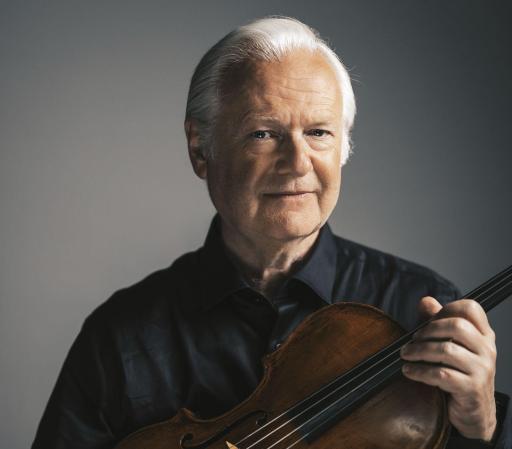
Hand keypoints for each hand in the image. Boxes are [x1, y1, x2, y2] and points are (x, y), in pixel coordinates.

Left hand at [400, 296, 496, 440]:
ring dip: (419, 351)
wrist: (475, 413)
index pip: (471, 308)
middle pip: (457, 325)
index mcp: (483, 335)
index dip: (446, 309)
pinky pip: (441, 375)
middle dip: (428, 330)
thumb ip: (439, 322)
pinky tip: (409, 371)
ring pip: (446, 350)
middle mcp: (487, 349)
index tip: (428, 320)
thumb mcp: (452, 345)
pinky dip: (420, 371)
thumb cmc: (459, 374)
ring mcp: (482, 370)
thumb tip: (425, 301)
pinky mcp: (471, 389)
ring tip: (405, 354)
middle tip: (412, 339)